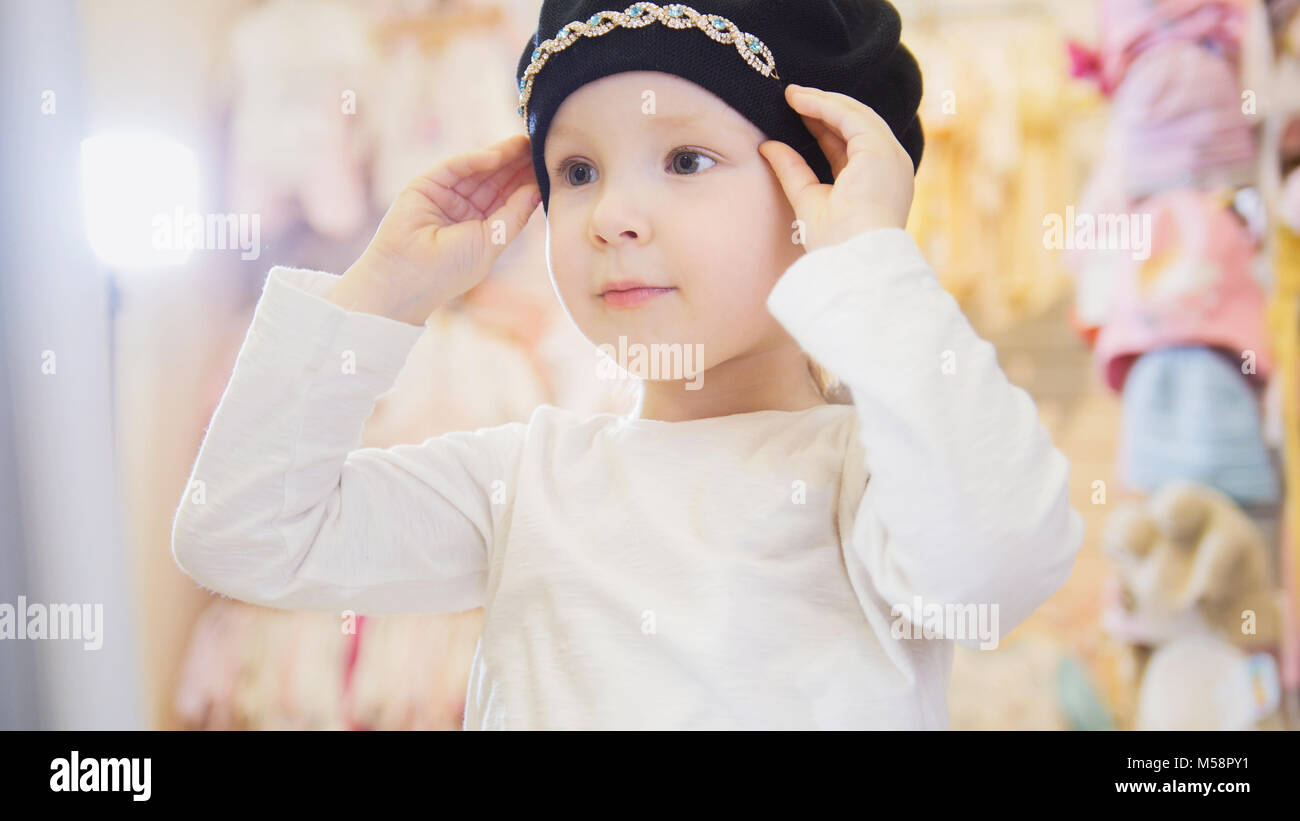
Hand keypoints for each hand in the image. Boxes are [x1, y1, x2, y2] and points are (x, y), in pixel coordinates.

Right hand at [329, 133, 540, 324]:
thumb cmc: (450, 269)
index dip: (526, 182)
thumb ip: (515, 215)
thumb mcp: (492, 242)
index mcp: (481, 228)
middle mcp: (464, 210)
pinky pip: (455, 167)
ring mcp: (446, 196)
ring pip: (478, 171)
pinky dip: (475, 160)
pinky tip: (497, 154)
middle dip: (517, 164)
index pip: (508, 199)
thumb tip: (537, 190)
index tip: (547, 167)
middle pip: (496, 181)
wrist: (408, 276)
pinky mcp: (427, 184)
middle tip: (539, 146)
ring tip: (523, 143)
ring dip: (501, 156)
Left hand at [758, 84, 914, 253]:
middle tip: (793, 97)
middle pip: (857, 125)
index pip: (852, 145)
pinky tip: (799, 100)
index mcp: (879, 182)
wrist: (853, 262)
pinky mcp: (880, 150)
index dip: (825, 127)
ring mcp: (890, 156)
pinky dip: (824, 105)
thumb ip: (792, 170)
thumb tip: (767, 145)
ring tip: (792, 94)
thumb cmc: (835, 245)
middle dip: (824, 109)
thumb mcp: (808, 199)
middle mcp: (891, 166)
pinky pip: (850, 116)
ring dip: (822, 101)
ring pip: (856, 115)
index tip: (799, 115)